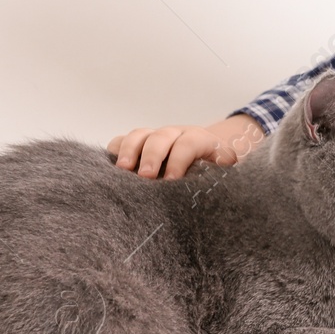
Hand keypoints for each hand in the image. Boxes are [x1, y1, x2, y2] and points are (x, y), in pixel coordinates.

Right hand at [107, 115, 263, 179]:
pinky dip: (114, 151)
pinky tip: (109, 168)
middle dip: (152, 155)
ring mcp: (155, 137)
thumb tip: (214, 198)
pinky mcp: (139, 144)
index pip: (189, 143)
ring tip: (122, 170)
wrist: (210, 153)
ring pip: (139, 135)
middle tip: (145, 177)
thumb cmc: (217, 170)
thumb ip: (220, 179)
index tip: (171, 181)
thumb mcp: (225, 174)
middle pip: (161, 137)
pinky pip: (122, 141)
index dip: (179, 160)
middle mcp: (175, 135)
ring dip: (128, 150)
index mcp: (200, 140)